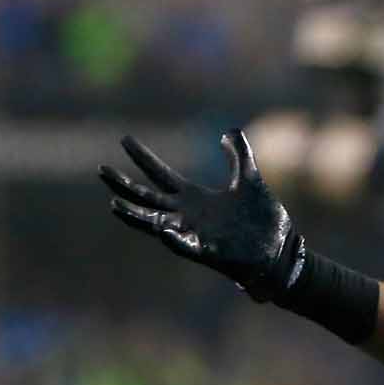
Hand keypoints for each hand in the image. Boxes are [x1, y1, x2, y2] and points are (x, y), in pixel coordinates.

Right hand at [99, 129, 304, 302]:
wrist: (281, 250)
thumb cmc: (263, 220)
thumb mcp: (251, 179)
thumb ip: (240, 156)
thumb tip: (228, 131)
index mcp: (196, 198)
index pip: (161, 175)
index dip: (143, 158)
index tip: (124, 139)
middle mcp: (189, 216)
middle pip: (149, 198)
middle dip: (125, 185)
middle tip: (102, 169)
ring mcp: (197, 235)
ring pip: (156, 225)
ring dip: (136, 216)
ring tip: (115, 204)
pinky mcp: (210, 253)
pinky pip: (187, 247)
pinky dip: (174, 240)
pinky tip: (162, 230)